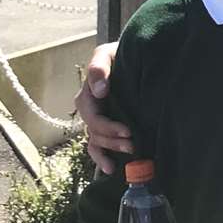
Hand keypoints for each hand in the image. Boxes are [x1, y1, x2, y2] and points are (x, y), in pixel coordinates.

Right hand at [75, 40, 130, 173]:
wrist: (133, 57)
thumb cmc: (121, 53)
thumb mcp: (107, 54)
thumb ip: (99, 68)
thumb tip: (100, 91)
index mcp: (88, 92)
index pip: (92, 115)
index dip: (108, 126)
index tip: (127, 131)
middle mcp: (90, 108)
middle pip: (95, 130)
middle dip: (113, 139)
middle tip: (133, 142)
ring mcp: (97, 119)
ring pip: (97, 140)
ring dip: (111, 149)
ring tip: (131, 151)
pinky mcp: (105, 127)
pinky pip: (96, 147)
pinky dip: (101, 159)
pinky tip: (111, 169)